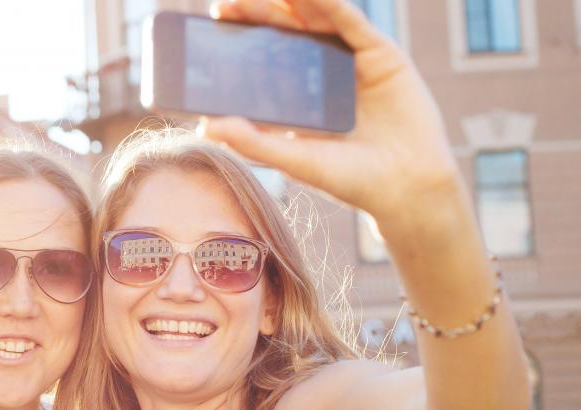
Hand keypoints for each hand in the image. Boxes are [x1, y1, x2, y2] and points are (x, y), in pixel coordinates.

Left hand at [200, 0, 466, 224]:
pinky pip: (351, 22)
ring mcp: (352, 61)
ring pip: (316, 20)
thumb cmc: (351, 180)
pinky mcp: (381, 54)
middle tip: (223, 6)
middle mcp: (324, 73)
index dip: (240, 43)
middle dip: (256, 15)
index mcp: (300, 96)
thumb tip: (206, 126)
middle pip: (285, 34)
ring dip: (289, 2)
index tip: (211, 31)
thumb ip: (253, 141)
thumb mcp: (295, 159)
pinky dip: (330, 5)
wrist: (407, 188)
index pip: (264, 60)